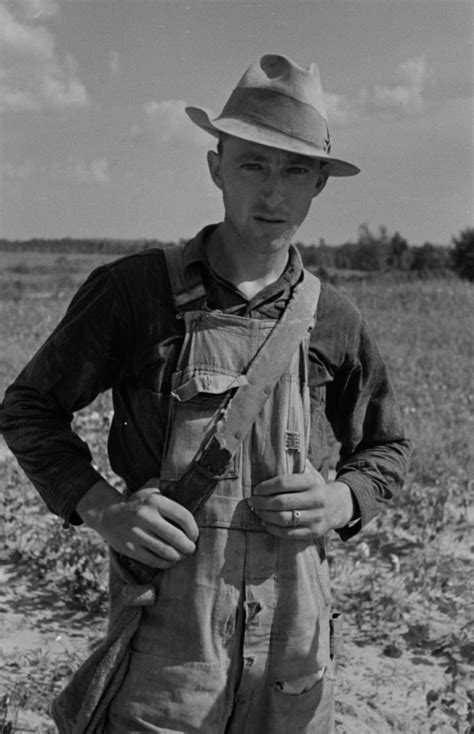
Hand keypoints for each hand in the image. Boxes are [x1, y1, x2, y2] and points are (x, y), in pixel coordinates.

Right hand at [76, 479, 198, 568]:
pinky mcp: (130, 549)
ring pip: (167, 552)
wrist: (107, 515)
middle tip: (191, 548)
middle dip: (189, 546)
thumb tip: (191, 490)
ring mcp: (137, 534)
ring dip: (179, 556)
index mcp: (154, 501)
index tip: (195, 535)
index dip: (193, 529)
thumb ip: (170, 487)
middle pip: (177, 538)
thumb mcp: (151, 489)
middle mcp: (145, 517)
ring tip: (183, 555)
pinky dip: (166, 563)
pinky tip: (170, 560)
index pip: (183, 516)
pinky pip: (154, 561)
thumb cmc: (137, 502)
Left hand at [249, 462, 353, 539]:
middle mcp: (316, 499)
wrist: (338, 506)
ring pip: (284, 519)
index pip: (284, 482)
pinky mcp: (314, 532)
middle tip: (252, 501)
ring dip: (265, 515)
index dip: (266, 487)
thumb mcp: (310, 472)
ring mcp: (316, 517)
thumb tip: (275, 450)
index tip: (256, 489)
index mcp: (313, 481)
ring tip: (257, 511)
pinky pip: (289, 533)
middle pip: (281, 502)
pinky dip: (274, 529)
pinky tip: (266, 523)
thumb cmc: (316, 487)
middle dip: (262, 502)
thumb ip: (295, 463)